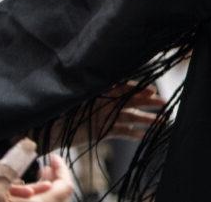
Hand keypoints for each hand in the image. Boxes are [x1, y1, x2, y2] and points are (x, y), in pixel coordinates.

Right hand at [0, 152, 71, 201]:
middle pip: (59, 195)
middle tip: (46, 166)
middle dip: (54, 177)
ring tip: (37, 176)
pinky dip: (37, 198)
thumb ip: (11, 170)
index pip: (65, 186)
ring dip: (45, 188)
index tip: (52, 157)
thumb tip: (25, 147)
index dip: (62, 169)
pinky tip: (26, 192)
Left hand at [42, 83, 164, 148]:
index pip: (125, 88)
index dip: (138, 90)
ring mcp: (107, 118)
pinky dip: (134, 133)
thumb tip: (108, 76)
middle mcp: (107, 103)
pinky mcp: (104, 132)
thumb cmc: (59, 107)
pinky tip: (146, 134)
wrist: (46, 129)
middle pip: (132, 102)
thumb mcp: (76, 94)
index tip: (151, 91)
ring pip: (131, 117)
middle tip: (164, 103)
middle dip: (149, 102)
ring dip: (146, 119)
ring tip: (162, 120)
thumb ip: (93, 87)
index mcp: (102, 92)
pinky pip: (123, 132)